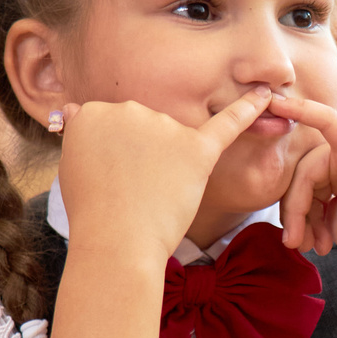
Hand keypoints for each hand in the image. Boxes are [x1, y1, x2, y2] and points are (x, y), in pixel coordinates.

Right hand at [55, 90, 270, 263]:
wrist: (117, 240)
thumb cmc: (93, 212)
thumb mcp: (70, 166)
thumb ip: (82, 134)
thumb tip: (75, 110)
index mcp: (95, 111)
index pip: (113, 126)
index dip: (114, 158)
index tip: (109, 180)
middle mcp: (128, 108)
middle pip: (145, 129)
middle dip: (141, 160)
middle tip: (130, 192)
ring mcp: (164, 127)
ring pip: (174, 140)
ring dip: (168, 167)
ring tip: (151, 197)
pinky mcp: (196, 148)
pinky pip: (228, 124)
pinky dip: (249, 109)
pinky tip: (266, 96)